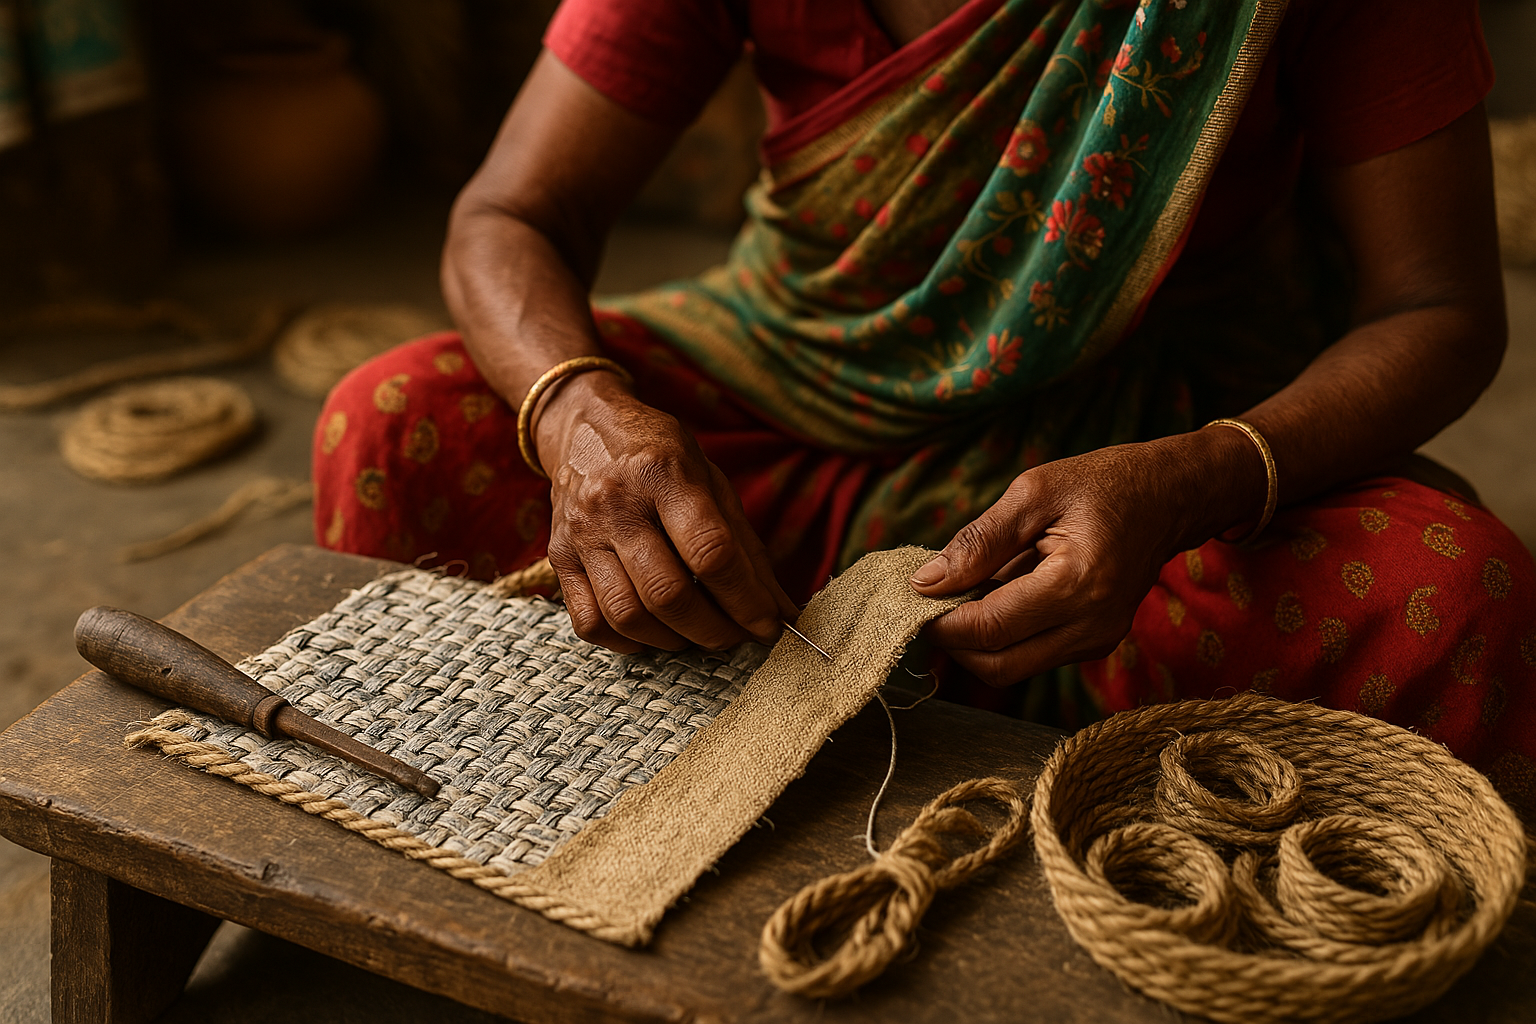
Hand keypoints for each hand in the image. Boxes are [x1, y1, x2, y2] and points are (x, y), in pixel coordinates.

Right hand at [535, 371, 800, 653]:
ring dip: (673, 641)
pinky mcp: (559, 557)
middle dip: (714, 630)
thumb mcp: (710, 478)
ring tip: (697, 634)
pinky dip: (627, 642)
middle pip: (668, 593)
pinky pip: (590, 622)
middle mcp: (616, 504)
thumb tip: (778, 608)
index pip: (711, 552)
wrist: (581, 427)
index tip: (769, 625)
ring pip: (627, 615)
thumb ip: (744, 544)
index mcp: (662, 473)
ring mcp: (582, 533)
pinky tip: (652, 633)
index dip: (746, 600)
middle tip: (737, 637)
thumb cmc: (658, 454)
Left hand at [910, 431, 1262, 684]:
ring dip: (976, 639)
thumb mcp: (1033, 492)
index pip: (989, 628)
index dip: (941, 621)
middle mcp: (1091, 626)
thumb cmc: (1104, 484)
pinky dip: (1002, 634)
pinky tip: (999, 593)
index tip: (912, 596)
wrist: (1170, 496)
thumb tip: (926, 581)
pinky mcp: (1094, 643)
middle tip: (929, 600)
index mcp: (1077, 584)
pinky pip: (1031, 655)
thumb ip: (978, 541)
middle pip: (996, 665)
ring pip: (1011, 668)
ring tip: (967, 589)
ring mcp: (1097, 641)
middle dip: (953, 641)